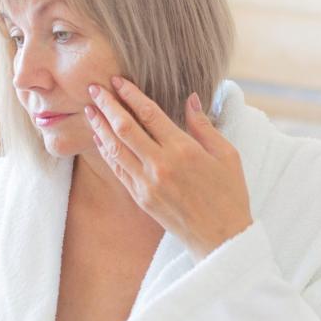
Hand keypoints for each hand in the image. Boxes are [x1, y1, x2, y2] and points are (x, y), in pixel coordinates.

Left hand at [85, 76, 252, 260]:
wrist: (221, 239)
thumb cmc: (230, 195)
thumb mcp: (227, 154)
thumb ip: (204, 125)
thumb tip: (191, 98)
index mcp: (183, 150)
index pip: (149, 114)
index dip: (130, 95)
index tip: (117, 80)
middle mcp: (160, 165)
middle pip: (124, 128)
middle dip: (107, 105)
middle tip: (94, 89)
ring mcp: (147, 183)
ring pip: (115, 149)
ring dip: (100, 127)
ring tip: (90, 110)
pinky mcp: (141, 198)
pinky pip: (118, 169)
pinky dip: (106, 151)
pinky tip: (99, 139)